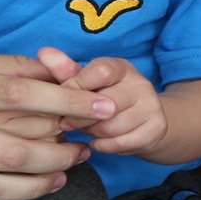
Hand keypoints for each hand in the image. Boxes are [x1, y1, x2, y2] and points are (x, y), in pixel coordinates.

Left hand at [36, 47, 168, 157]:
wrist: (145, 119)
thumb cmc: (106, 97)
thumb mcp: (86, 82)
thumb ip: (66, 70)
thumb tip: (44, 53)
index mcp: (121, 67)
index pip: (101, 72)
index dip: (77, 88)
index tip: (60, 100)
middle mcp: (141, 83)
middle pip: (104, 104)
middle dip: (80, 117)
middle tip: (69, 122)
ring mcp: (151, 106)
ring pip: (111, 126)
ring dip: (92, 133)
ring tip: (87, 129)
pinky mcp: (157, 128)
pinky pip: (120, 143)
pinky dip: (104, 146)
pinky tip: (99, 141)